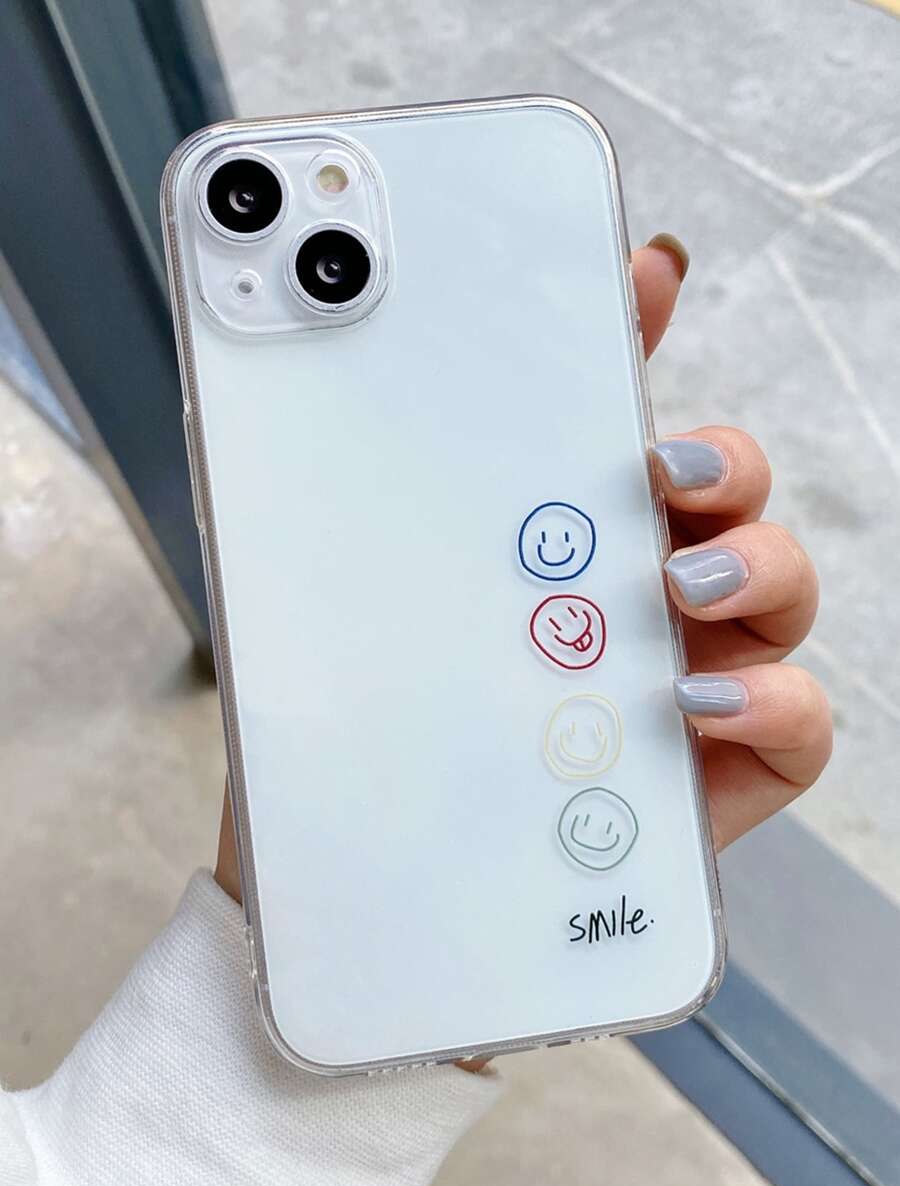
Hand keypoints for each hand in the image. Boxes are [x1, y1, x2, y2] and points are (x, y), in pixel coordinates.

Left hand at [215, 236, 831, 1070]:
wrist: (370, 884)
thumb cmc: (367, 735)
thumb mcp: (352, 604)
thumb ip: (382, 503)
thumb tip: (376, 383)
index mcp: (561, 541)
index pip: (622, 419)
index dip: (650, 338)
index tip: (638, 273)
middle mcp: (637, 596)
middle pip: (731, 492)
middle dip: (720, 461)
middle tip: (658, 468)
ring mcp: (690, 677)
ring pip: (780, 587)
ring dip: (754, 562)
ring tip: (674, 580)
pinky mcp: (723, 772)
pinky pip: (803, 721)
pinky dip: (773, 696)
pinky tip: (694, 694)